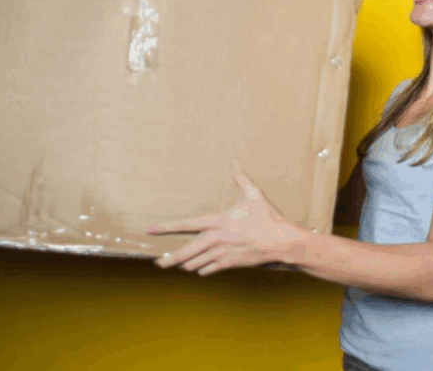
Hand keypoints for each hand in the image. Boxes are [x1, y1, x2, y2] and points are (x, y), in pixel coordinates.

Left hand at [146, 174, 306, 275]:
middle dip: (170, 259)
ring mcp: (222, 254)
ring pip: (195, 263)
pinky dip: (202, 269)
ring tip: (177, 265)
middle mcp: (216, 239)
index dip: (165, 227)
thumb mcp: (255, 195)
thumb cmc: (268, 218)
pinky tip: (199, 269)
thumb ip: (242, 180)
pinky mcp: (230, 264)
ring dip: (186, 264)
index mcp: (218, 222)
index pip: (186, 224)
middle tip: (158, 263)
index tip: (150, 230)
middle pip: (186, 252)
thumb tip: (235, 164)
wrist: (281, 242)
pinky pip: (209, 270)